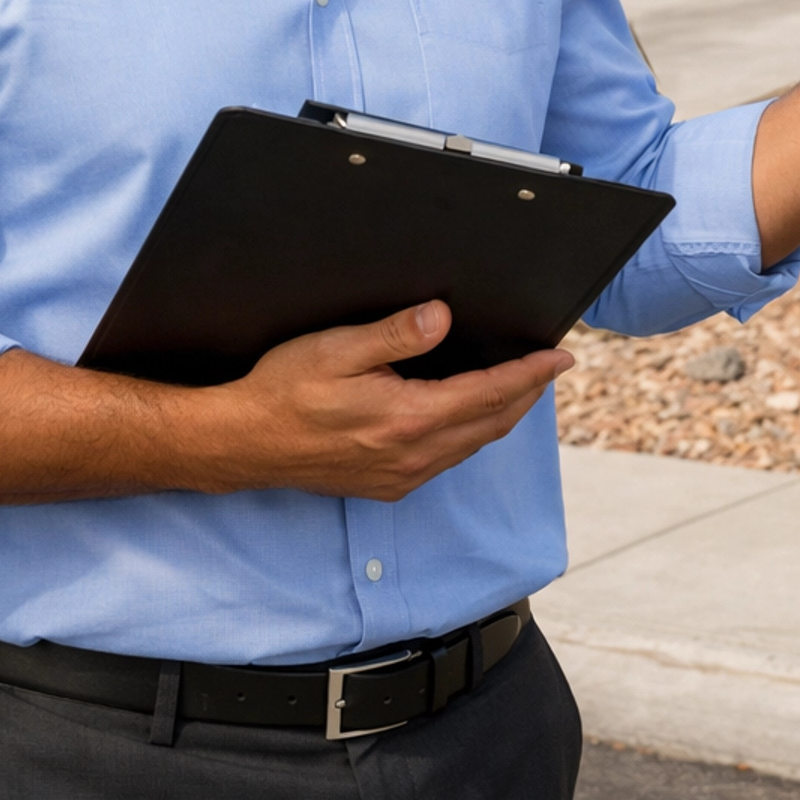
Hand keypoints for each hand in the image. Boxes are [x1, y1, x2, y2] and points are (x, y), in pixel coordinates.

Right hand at [0, 303, 570, 507]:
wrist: (239, 445)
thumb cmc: (282, 391)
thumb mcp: (336, 349)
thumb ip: (395, 334)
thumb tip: (444, 316)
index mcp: (406, 419)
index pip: (487, 393)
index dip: (528, 374)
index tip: (560, 355)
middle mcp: (411, 455)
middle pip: (489, 423)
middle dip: (525, 393)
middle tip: (552, 365)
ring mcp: (399, 474)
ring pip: (471, 444)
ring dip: (501, 414)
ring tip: (522, 385)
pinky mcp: (385, 482)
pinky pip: (447, 457)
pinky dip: (471, 431)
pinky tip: (469, 414)